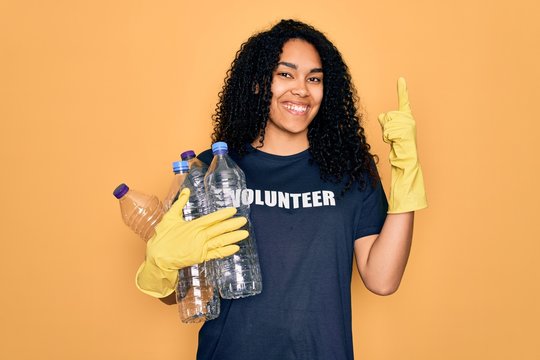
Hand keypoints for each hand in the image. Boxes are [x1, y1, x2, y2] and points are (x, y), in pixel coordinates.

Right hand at [136, 188, 247, 297]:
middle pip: (219, 229)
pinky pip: (216, 254)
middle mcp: (199, 236)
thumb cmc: (162, 237)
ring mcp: (201, 248)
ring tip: (244, 234)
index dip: (224, 215)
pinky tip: (235, 248)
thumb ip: (179, 203)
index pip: (212, 218)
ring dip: (233, 237)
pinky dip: (226, 251)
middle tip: (244, 220)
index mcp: (193, 226)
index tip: (233, 210)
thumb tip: (186, 191)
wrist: (158, 257)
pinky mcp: (201, 257)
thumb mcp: (170, 217)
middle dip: (233, 225)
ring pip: (220, 241)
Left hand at [378, 77, 426, 212]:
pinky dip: (390, 138)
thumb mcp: (391, 136)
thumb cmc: (399, 155)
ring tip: (395, 142)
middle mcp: (410, 122)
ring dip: (388, 134)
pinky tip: (396, 143)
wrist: (408, 168)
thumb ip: (388, 125)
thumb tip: (381, 116)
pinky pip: (391, 132)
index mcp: (407, 122)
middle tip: (394, 138)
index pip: (404, 104)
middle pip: (388, 116)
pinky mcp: (406, 134)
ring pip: (388, 124)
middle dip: (387, 127)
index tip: (401, 79)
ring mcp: (409, 128)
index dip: (402, 91)